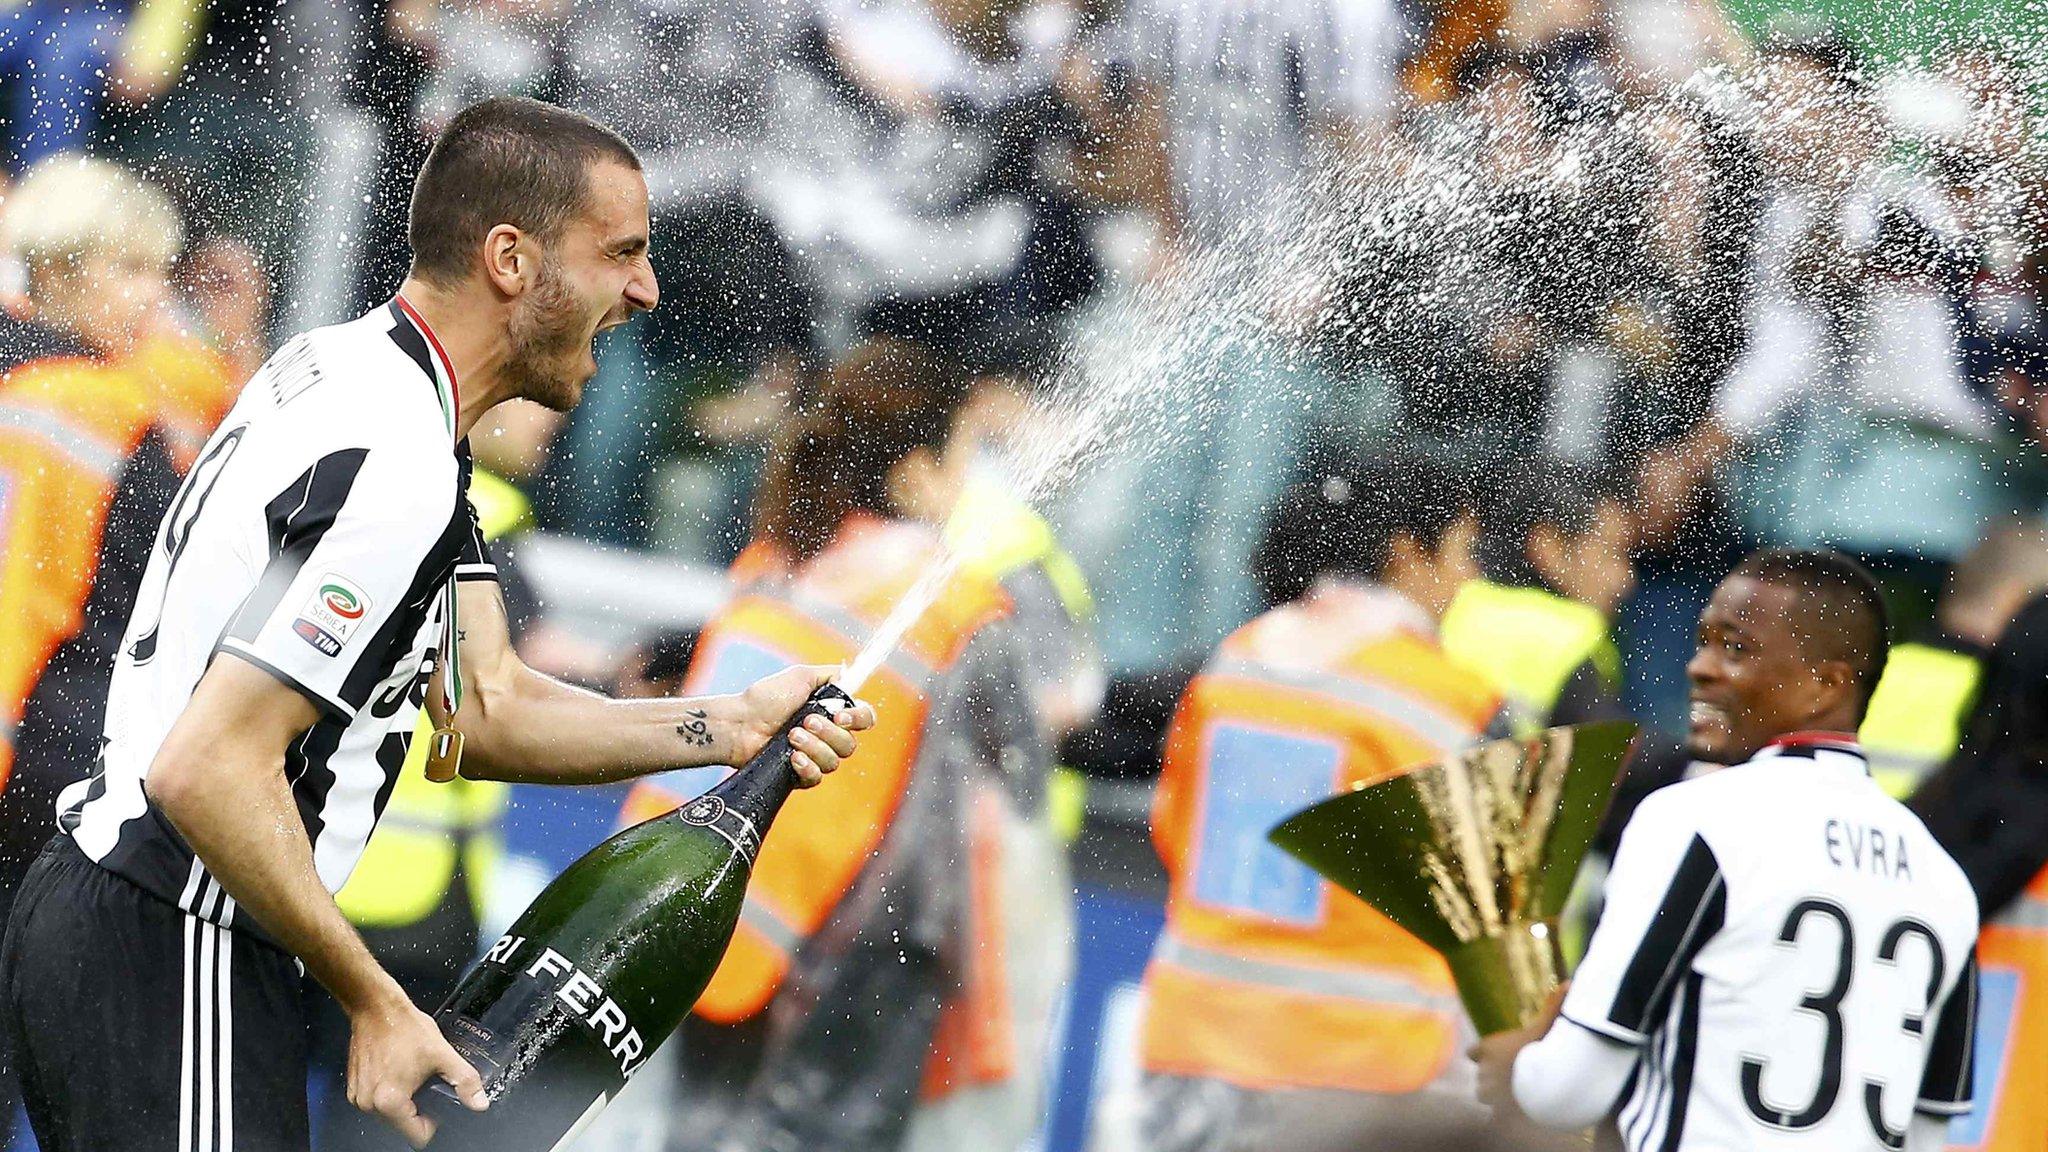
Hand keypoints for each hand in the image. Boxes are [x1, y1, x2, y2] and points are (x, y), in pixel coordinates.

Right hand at [347, 994, 486, 1148]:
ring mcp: (358, 1096)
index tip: (439, 1104)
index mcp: (389, 1101)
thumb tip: (479, 1103)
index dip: (434, 1123)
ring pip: (389, 1113)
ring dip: (403, 1100)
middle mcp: (369, 1104)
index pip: (416, 1136)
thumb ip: (465, 1081)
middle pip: (402, 1124)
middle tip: (427, 1083)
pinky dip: (389, 1092)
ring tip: (412, 1074)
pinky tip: (398, 1071)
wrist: (376, 1007)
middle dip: (418, 1109)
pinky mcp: (353, 1087)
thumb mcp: (443, 1054)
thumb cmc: (405, 1028)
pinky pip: (376, 1101)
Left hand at [733, 665, 876, 786]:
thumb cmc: (765, 698)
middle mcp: (827, 735)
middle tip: (804, 722)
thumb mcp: (799, 676)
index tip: (840, 716)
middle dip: (828, 733)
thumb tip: (850, 675)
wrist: (739, 724)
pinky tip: (793, 758)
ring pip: (834, 761)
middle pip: (849, 744)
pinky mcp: (800, 774)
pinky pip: (817, 777)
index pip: (864, 719)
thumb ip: (830, 675)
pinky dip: (807, 767)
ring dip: (814, 747)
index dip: (859, 719)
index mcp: (832, 712)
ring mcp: (814, 756)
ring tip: (791, 736)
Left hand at [1469, 982, 1566, 1114]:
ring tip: (1517, 1095)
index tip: (1495, 1057)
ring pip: (1485, 1096)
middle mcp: (1483, 1071)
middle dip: (1494, 1078)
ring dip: (1496, 1097)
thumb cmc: (1546, 1049)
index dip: (1483, 1056)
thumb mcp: (1547, 1025)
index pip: (1472, 1053)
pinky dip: (1501, 1118)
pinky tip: (1515, 1116)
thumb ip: (1553, 1006)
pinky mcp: (1497, 1113)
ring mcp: (1489, 1094)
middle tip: (1516, 1078)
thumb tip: (1568, 982)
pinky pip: (1492, 1118)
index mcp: (1488, 1048)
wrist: (1549, 1083)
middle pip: (1481, 1076)